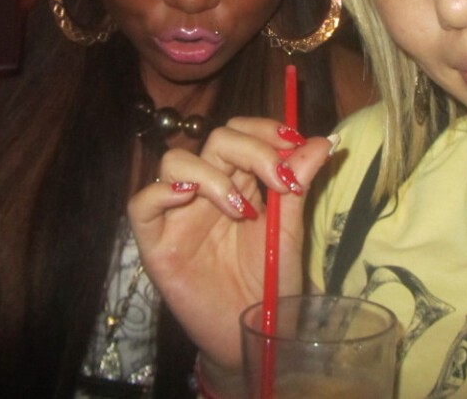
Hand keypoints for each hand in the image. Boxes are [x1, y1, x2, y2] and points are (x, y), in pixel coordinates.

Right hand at [128, 118, 334, 372]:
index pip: (240, 131)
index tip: (295, 145)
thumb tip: (325, 142)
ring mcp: (178, 215)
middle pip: (214, 139)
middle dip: (251, 150)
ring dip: (213, 175)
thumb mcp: (291, 230)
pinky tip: (188, 199)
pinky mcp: (157, 245)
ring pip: (175, 161)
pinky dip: (161, 192)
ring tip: (241, 210)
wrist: (256, 335)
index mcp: (238, 181)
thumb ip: (300, 184)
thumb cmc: (271, 282)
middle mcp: (206, 190)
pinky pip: (141, 205)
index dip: (264, 130)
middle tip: (280, 182)